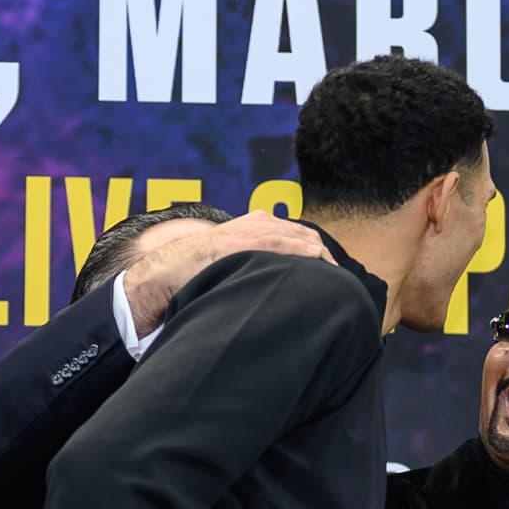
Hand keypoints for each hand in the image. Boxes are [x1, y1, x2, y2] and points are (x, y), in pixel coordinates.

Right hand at [123, 210, 335, 336]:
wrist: (170, 270)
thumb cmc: (197, 272)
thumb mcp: (232, 259)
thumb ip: (254, 263)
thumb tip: (273, 284)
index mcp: (257, 223)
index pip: (300, 236)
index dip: (319, 256)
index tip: (329, 276)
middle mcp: (262, 222)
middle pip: (309, 237)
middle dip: (326, 260)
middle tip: (339, 285)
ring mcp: (260, 229)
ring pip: (307, 243)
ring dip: (323, 262)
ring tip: (335, 286)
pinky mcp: (255, 241)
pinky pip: (295, 247)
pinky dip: (312, 260)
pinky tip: (322, 275)